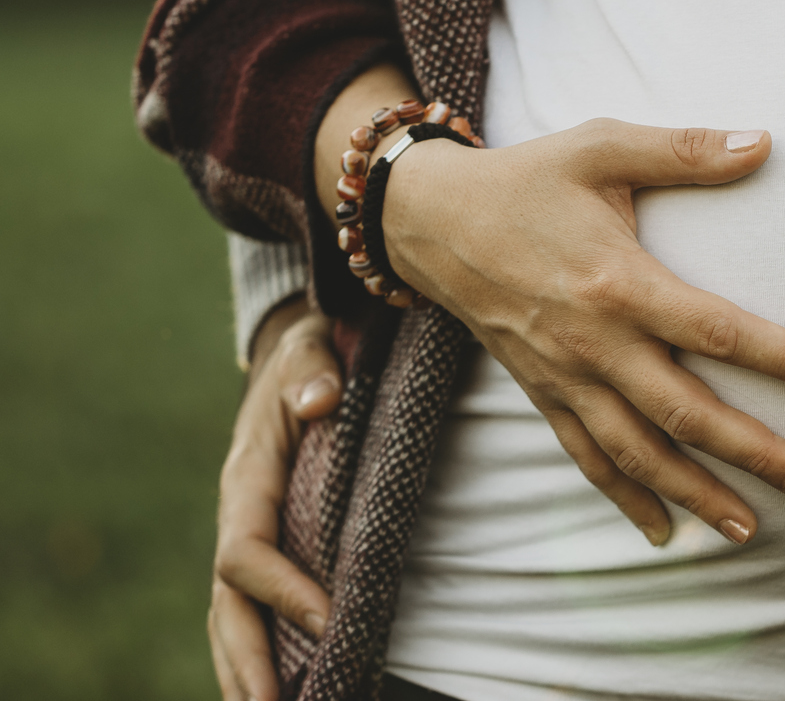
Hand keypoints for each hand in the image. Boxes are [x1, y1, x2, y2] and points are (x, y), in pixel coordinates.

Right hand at [209, 301, 341, 700]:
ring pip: (231, 618)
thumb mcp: (311, 346)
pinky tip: (280, 691)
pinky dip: (257, 653)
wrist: (296, 358)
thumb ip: (314, 369)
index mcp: (246, 480)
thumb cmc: (311, 356)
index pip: (247, 551)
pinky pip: (251, 609)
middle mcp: (238, 518)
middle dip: (247, 660)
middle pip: (227, 605)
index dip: (282, 588)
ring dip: (245, 671)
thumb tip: (320, 399)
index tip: (329, 619)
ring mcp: (247, 537)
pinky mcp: (266, 546)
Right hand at [375, 115, 784, 546]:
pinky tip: (665, 533)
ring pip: (638, 452)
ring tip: (751, 529)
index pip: (717, 332)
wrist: (431, 220)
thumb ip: (686, 151)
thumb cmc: (530, 178)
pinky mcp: (543, 394)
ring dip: (696, 493)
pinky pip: (588, 459)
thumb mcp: (604, 146)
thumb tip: (766, 142)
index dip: (782, 359)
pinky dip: (625, 499)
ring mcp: (565, 377)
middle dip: (751, 452)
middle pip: (685, 412)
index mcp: (619, 283)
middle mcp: (594, 343)